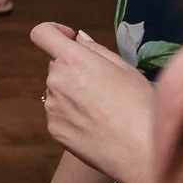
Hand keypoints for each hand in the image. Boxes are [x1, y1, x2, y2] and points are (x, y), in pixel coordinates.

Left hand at [31, 23, 153, 182]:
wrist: (140, 151)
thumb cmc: (140, 106)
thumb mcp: (126, 68)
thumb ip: (96, 50)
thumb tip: (78, 39)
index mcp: (73, 61)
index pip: (42, 34)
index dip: (54, 31)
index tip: (70, 39)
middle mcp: (55, 81)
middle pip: (56, 66)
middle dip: (74, 69)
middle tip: (104, 85)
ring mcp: (52, 107)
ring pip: (58, 91)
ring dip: (73, 93)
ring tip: (103, 110)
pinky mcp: (53, 129)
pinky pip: (59, 113)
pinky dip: (72, 115)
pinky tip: (96, 125)